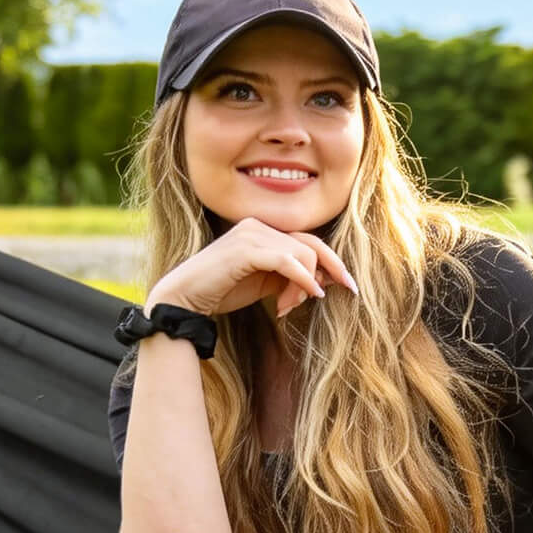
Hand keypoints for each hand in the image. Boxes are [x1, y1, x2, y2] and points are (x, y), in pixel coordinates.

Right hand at [148, 217, 358, 320]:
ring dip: (306, 285)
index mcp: (263, 230)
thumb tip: (325, 280)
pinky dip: (302, 279)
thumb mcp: (266, 284)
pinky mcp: (246, 249)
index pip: (308, 241)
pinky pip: (287, 262)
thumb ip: (291, 277)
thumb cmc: (222, 290)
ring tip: (290, 306)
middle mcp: (258, 225)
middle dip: (331, 270)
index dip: (331, 262)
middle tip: (347, 291)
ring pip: (302, 255)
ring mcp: (251, 234)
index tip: (348, 285)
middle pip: (311, 245)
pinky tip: (308, 295)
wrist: (184, 298)